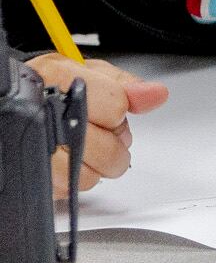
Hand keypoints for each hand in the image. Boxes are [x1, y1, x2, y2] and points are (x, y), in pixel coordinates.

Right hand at [27, 55, 168, 198]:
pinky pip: (67, 189)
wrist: (13, 103)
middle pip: (105, 147)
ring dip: (95, 166)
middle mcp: (43, 112)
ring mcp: (34, 145)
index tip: (111, 112)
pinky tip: (68, 160)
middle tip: (103, 135)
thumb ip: (124, 85)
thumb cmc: (53, 86)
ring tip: (86, 150)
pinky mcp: (31, 172)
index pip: (115, 107)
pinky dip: (74, 179)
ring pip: (87, 174)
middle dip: (113, 145)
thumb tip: (155, 95)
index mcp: (60, 78)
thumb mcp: (88, 73)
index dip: (119, 113)